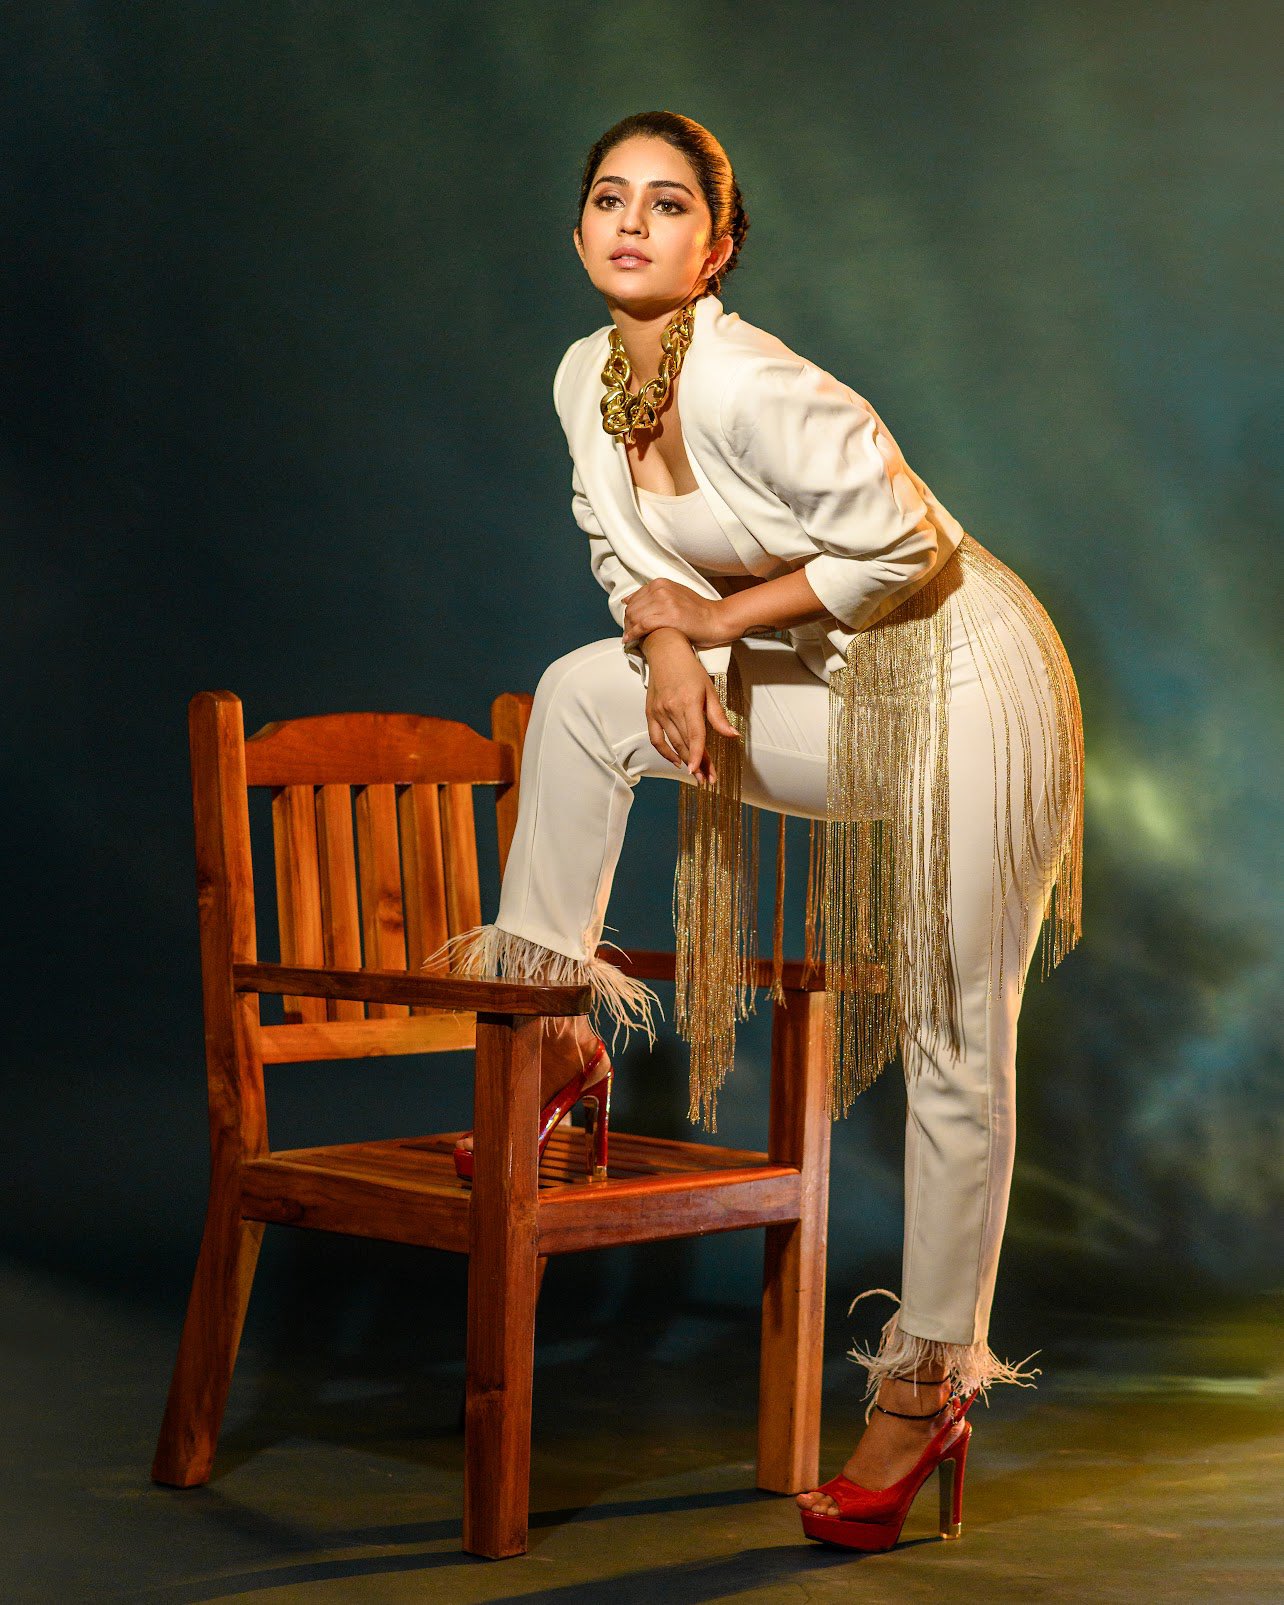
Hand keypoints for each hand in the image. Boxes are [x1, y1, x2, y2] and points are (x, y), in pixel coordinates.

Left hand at [623, 580, 728, 649]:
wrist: (715, 619)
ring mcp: (664, 603)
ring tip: (630, 638)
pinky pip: (642, 626)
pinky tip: (630, 640)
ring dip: (629, 630)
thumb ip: (652, 595)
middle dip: (627, 623)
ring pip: (635, 617)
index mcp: (660, 583)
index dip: (629, 613)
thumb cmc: (696, 610)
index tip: (629, 623)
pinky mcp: (668, 617)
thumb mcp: (673, 593)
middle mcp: (661, 590)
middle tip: (628, 633)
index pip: (634, 598)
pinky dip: (633, 634)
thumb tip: (628, 600)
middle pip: (632, 608)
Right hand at [643, 630, 739, 785]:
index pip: (695, 735)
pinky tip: (677, 761)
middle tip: (708, 779)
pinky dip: (665, 752)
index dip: (699, 755)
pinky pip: (656, 739)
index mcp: (688, 702)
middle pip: (686, 743)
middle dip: (698, 764)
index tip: (701, 771)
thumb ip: (718, 716)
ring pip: (673, 743)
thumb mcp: (710, 690)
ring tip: (697, 773)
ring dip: (685, 761)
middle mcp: (671, 709)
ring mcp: (659, 712)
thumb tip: (733, 735)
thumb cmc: (690, 669)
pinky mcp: (650, 713)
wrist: (665, 652)